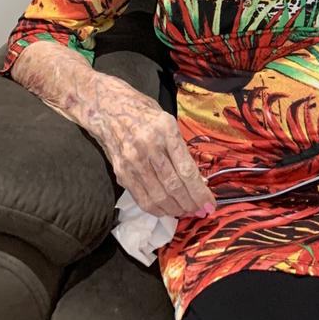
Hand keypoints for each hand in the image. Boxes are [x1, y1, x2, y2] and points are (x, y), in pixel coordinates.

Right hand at [84, 73, 215, 218]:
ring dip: (175, 209)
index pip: (186, 170)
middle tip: (200, 211)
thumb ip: (180, 149)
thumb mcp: (168, 122)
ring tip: (186, 211)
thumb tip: (197, 179)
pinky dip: (157, 209)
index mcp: (166, 129)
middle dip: (190, 204)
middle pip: (174, 186)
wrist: (108, 108)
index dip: (199, 191)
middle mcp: (149, 146)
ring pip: (158, 196)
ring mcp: (133, 161)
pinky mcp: (121, 172)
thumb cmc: (144, 112)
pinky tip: (167, 210)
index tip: (210, 203)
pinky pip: (142, 198)